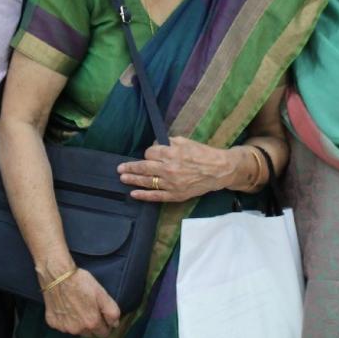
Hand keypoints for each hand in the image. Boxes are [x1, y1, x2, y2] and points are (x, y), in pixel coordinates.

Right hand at [42, 267, 121, 337]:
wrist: (57, 276)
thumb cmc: (81, 282)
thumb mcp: (102, 293)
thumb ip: (111, 311)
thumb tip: (115, 324)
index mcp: (92, 323)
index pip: (103, 334)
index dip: (105, 325)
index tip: (102, 315)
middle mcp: (77, 329)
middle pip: (90, 333)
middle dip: (92, 325)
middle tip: (89, 308)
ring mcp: (64, 328)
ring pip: (76, 330)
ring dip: (78, 323)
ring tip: (76, 306)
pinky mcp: (53, 323)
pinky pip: (63, 326)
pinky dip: (65, 320)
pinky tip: (65, 307)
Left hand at [117, 136, 240, 201]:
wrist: (218, 170)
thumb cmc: (202, 153)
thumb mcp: (185, 141)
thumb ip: (168, 143)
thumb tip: (155, 146)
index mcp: (171, 153)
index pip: (150, 153)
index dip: (148, 153)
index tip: (149, 155)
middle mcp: (169, 168)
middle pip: (144, 167)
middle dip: (130, 167)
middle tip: (120, 168)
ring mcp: (171, 183)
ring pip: (147, 182)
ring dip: (133, 180)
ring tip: (123, 178)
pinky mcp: (175, 195)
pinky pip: (156, 196)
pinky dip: (144, 195)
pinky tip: (134, 194)